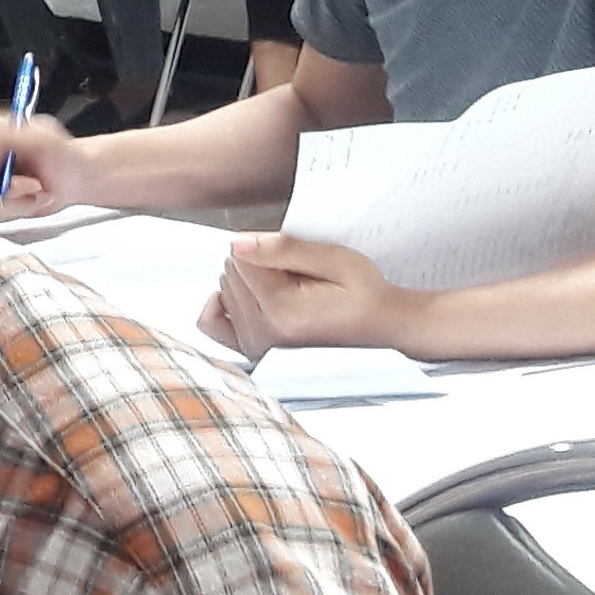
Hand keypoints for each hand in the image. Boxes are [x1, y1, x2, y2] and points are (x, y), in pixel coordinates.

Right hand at [0, 108, 87, 217]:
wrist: (73, 178)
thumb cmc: (63, 156)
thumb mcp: (43, 138)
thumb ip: (13, 135)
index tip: (16, 179)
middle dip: (10, 191)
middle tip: (34, 185)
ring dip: (19, 202)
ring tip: (37, 190)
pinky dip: (18, 210)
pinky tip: (31, 199)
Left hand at [206, 234, 415, 355]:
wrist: (382, 330)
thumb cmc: (365, 297)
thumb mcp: (335, 260)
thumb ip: (284, 249)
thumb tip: (238, 243)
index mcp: (281, 311)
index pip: (240, 257)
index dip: (267, 248)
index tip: (296, 260)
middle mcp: (262, 334)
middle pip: (231, 273)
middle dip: (258, 264)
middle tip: (297, 275)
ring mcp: (254, 346)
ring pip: (224, 290)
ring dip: (249, 283)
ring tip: (288, 290)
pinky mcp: (251, 351)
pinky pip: (212, 321)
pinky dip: (224, 302)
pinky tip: (252, 297)